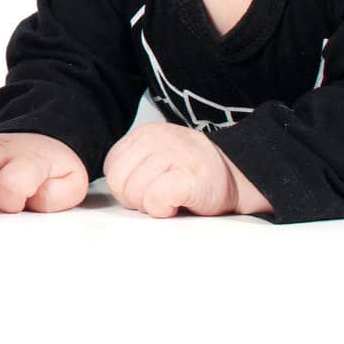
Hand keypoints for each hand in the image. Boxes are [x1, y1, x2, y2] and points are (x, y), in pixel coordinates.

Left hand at [102, 122, 273, 217]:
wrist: (238, 177)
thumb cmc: (192, 174)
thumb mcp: (154, 160)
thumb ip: (131, 167)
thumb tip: (106, 189)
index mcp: (143, 134)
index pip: (112, 169)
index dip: (126, 187)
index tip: (149, 188)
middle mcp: (156, 139)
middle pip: (118, 183)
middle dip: (135, 198)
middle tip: (160, 196)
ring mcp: (173, 155)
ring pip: (135, 193)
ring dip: (151, 205)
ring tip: (171, 198)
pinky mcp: (188, 177)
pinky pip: (155, 200)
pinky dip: (163, 209)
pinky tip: (177, 203)